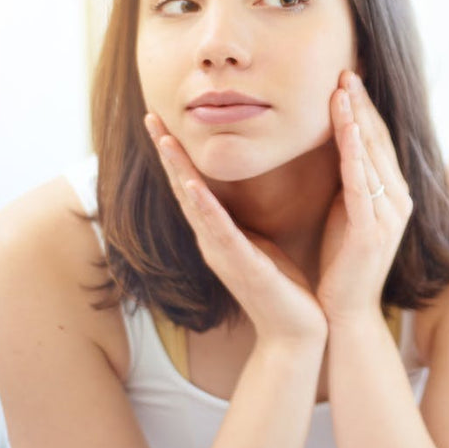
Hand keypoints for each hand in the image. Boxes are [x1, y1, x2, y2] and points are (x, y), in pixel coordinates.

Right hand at [144, 113, 327, 345]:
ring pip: (195, 204)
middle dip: (167, 151)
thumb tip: (240, 190)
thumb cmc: (284, 287)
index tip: (163, 117)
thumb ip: (244, 218)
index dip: (177, 151)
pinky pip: (221, 232)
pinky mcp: (244, 267)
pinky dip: (204, 208)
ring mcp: (224, 254)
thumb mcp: (260, 242)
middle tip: (150, 114)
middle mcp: (214, 241)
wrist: (298, 333)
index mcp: (220, 233)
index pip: (192, 184)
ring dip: (177, 171)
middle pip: (183, 187)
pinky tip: (192, 186)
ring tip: (163, 139)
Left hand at [317, 71, 413, 325]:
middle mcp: (398, 200)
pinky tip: (347, 129)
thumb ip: (351, 181)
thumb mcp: (347, 212)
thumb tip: (341, 146)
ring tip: (343, 90)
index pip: (378, 142)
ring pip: (372, 156)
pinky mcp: (373, 230)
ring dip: (357, 120)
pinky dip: (355, 153)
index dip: (364, 110)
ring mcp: (389, 215)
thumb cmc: (340, 262)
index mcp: (393, 194)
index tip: (346, 79)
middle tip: (345, 71)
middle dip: (361, 105)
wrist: (343, 313)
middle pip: (379, 141)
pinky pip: (362, 182)